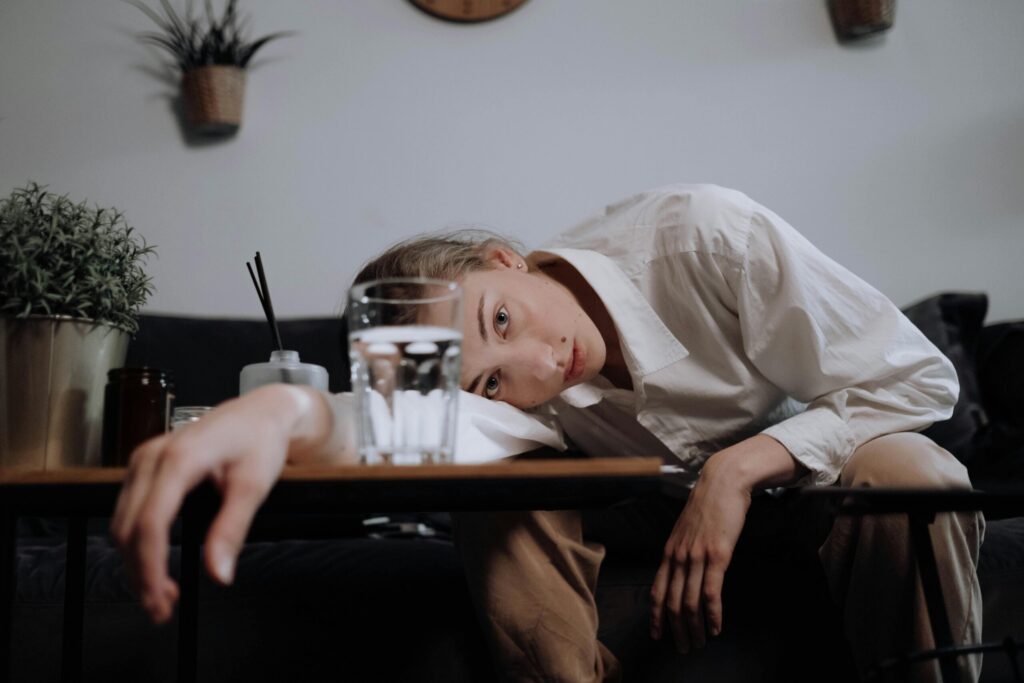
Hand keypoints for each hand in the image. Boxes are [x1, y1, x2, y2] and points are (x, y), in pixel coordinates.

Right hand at [110, 384, 319, 623]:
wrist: (260, 412)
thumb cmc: (260, 440)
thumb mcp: (254, 486)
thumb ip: (232, 530)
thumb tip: (219, 574)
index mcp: (179, 459)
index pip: (150, 524)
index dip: (151, 568)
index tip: (161, 600)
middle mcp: (152, 457)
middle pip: (129, 528)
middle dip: (140, 573)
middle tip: (162, 609)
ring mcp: (144, 459)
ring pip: (123, 522)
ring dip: (136, 562)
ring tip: (162, 594)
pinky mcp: (145, 465)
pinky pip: (129, 510)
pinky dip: (138, 542)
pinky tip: (156, 564)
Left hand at [649, 434, 803, 652]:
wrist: (722, 482)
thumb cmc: (708, 505)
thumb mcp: (687, 530)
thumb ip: (683, 550)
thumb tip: (682, 569)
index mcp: (669, 551)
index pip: (656, 590)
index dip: (656, 616)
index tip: (657, 635)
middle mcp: (678, 556)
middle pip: (671, 602)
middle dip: (676, 629)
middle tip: (683, 648)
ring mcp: (696, 557)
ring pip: (689, 602)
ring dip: (694, 628)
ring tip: (698, 643)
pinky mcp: (717, 555)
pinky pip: (711, 592)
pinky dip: (712, 614)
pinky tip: (716, 628)